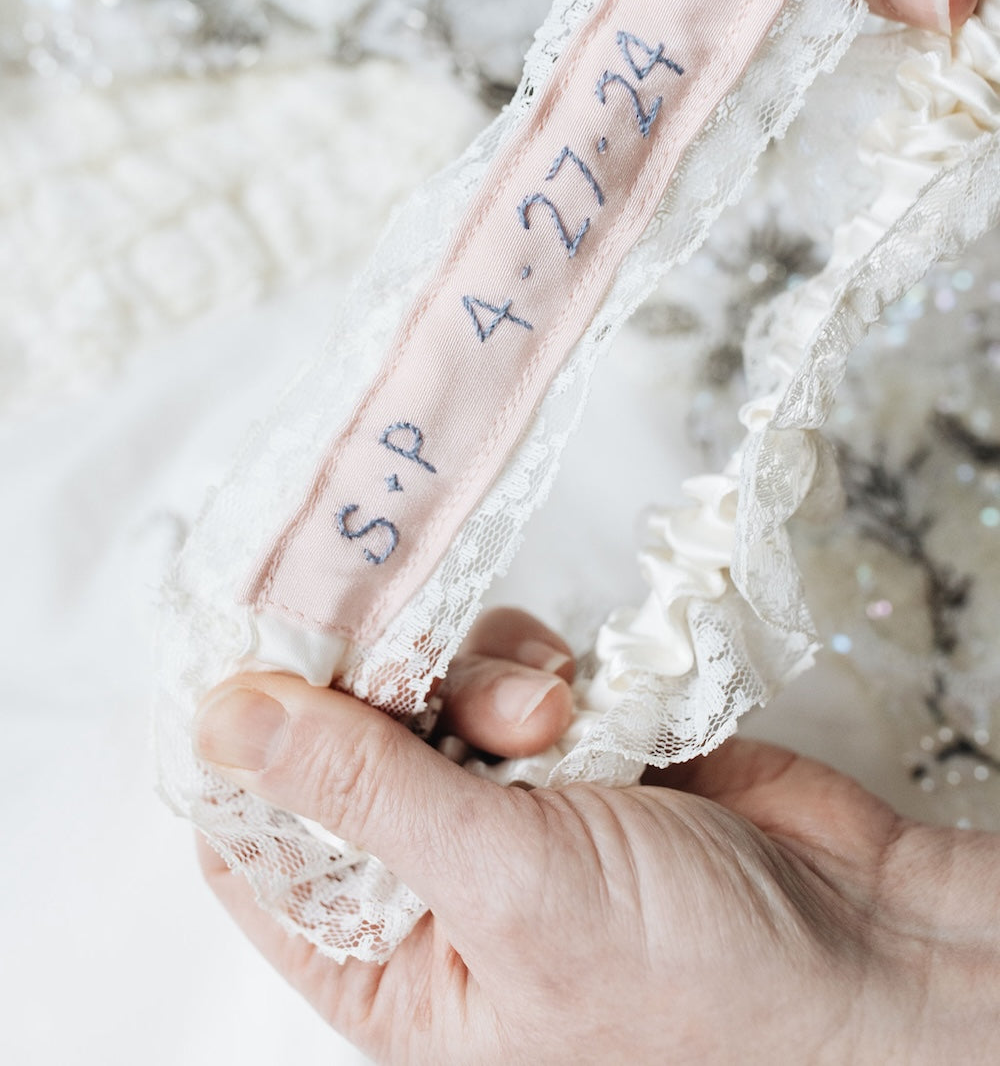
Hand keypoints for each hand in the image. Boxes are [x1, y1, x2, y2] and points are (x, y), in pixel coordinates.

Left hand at [195, 606, 999, 1064]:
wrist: (862, 940)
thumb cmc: (696, 981)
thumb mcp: (507, 889)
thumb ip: (365, 789)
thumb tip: (225, 719)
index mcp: (385, 965)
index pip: (254, 842)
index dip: (241, 742)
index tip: (245, 637)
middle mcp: (428, 883)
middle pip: (338, 740)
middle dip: (381, 693)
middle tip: (420, 669)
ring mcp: (499, 805)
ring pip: (426, 686)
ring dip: (479, 679)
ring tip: (547, 718)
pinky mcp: (563, 745)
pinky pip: (503, 667)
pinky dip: (535, 667)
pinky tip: (586, 703)